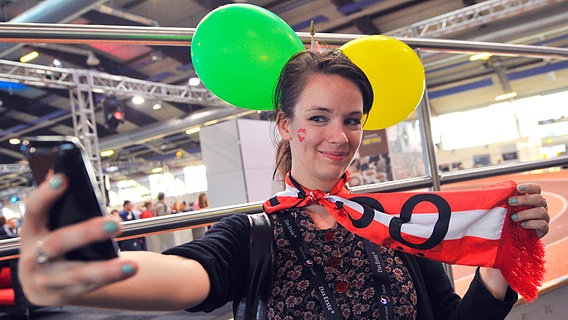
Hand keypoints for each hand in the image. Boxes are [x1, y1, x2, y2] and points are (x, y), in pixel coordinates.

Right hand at [18, 173, 137, 305]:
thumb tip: (70, 171)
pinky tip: (128, 269)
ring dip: (107, 270)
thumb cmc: (51, 242)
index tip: (63, 178)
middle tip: (116, 223)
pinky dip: (111, 278)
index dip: (45, 194)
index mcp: (30, 231)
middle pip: (58, 243)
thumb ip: (60, 206)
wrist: (41, 282)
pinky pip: (89, 287)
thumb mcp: (50, 225)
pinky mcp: (62, 294)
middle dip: (87, 232)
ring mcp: (47, 279)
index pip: (33, 209)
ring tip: (133, 264)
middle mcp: (33, 257)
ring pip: (77, 274)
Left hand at [508, 183, 549, 238]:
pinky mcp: (544, 229)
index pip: (536, 188)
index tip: (518, 188)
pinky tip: (522, 225)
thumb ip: (505, 199)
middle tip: (510, 202)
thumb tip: (495, 192)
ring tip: (513, 217)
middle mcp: (541, 206)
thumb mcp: (507, 208)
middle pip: (539, 199)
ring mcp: (544, 218)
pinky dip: (531, 224)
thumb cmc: (510, 219)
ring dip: (525, 213)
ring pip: (541, 211)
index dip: (529, 187)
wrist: (516, 237)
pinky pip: (542, 224)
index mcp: (533, 198)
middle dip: (524, 200)